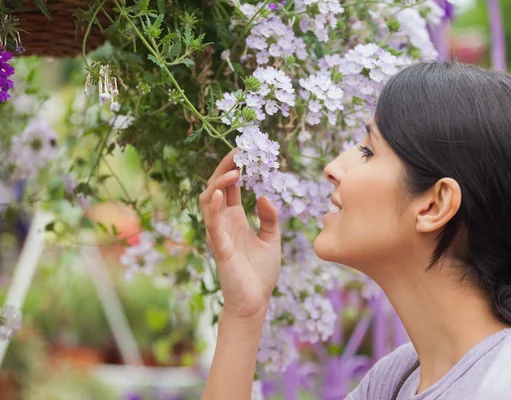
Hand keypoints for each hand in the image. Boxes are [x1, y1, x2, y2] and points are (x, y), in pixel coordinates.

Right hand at [199, 149, 280, 320]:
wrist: (256, 301)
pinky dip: (213, 206)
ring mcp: (219, 233)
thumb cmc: (261, 272)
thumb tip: (261, 195)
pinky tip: (220, 193)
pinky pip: (211, 223)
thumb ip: (269, 217)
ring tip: (235, 171)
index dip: (234, 167)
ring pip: (208, 200)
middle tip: (238, 151)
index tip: (244, 150)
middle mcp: (224, 222)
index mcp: (236, 218)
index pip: (230, 186)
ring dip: (219, 183)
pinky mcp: (219, 246)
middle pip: (216, 187)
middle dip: (225, 167)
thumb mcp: (272, 238)